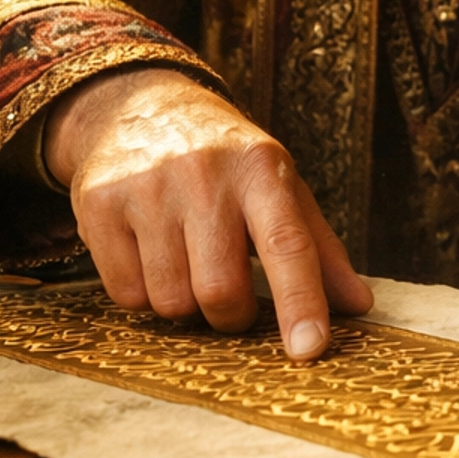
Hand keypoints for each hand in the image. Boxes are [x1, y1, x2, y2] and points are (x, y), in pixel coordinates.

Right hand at [43, 68, 372, 360]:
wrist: (140, 107)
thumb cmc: (226, 162)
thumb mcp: (280, 187)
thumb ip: (319, 248)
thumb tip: (359, 306)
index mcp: (261, 170)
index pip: (287, 244)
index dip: (300, 303)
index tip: (309, 350)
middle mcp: (204, 174)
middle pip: (221, 291)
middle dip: (231, 314)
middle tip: (233, 294)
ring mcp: (147, 187)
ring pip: (171, 302)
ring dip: (185, 304)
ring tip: (189, 263)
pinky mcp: (99, 204)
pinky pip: (127, 295)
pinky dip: (144, 294)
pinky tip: (151, 255)